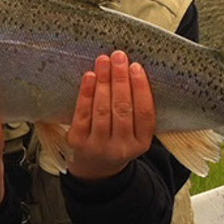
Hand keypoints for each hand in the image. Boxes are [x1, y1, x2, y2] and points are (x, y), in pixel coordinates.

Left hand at [66, 50, 155, 181]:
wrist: (94, 167)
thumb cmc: (117, 139)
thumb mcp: (134, 132)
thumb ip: (136, 110)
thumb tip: (131, 69)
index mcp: (141, 144)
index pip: (145, 113)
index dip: (140, 88)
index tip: (136, 66)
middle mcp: (121, 148)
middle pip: (122, 109)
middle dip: (120, 79)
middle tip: (118, 56)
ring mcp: (98, 146)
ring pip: (102, 110)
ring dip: (103, 82)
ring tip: (103, 61)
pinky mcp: (78, 142)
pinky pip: (83, 114)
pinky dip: (86, 93)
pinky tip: (89, 76)